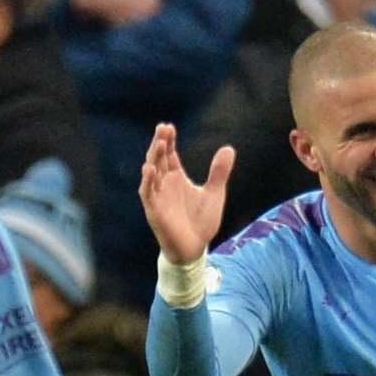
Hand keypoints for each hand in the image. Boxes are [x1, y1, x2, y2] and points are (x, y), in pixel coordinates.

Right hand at [138, 122, 233, 266]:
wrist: (194, 249)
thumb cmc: (201, 222)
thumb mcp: (214, 193)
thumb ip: (219, 172)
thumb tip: (228, 148)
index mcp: (176, 178)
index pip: (169, 155)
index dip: (168, 141)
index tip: (169, 127)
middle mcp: (164, 185)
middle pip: (158, 159)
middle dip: (159, 144)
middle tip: (163, 128)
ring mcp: (158, 198)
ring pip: (151, 174)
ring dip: (153, 158)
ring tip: (158, 143)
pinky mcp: (154, 211)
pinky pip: (148, 194)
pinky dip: (148, 182)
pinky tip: (150, 169)